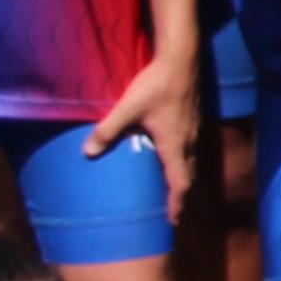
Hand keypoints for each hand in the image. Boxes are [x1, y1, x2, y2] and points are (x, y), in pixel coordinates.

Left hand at [86, 46, 197, 213]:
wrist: (181, 60)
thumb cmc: (156, 86)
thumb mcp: (127, 108)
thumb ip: (107, 130)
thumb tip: (87, 152)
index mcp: (174, 146)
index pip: (178, 183)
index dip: (175, 204)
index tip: (172, 221)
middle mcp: (188, 142)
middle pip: (187, 176)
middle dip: (180, 194)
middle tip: (171, 209)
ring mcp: (194, 130)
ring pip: (191, 162)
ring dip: (182, 177)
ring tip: (170, 186)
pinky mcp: (193, 119)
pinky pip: (191, 148)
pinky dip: (183, 160)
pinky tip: (173, 154)